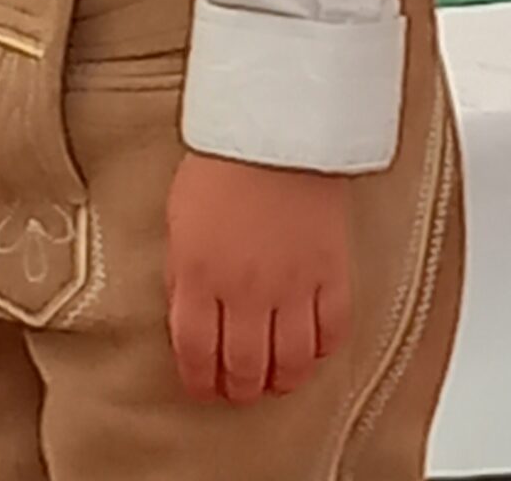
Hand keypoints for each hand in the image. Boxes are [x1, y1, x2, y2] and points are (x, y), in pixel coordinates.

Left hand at [166, 152, 352, 406]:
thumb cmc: (223, 160)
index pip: (194, 353)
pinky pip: (330, 333)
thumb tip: (185, 312)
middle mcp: (244, 291)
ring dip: (280, 380)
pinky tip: (311, 348)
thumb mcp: (179, 216)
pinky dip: (321, 351)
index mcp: (199, 276)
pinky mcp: (330, 273)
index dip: (198, 381)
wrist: (276, 122)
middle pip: (242, 368)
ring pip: (288, 364)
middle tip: (239, 388)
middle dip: (238, 388)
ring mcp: (291, 286)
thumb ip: (181, 271)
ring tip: (274, 379)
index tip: (201, 386)